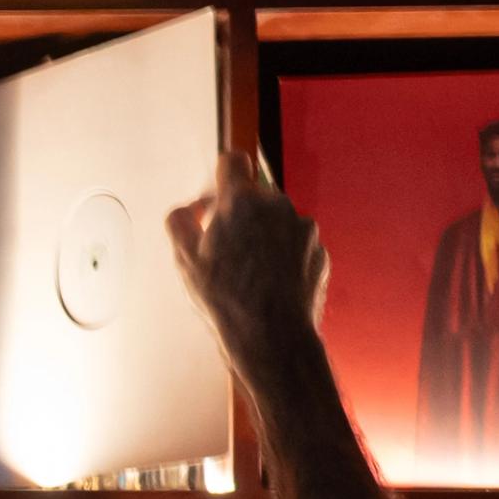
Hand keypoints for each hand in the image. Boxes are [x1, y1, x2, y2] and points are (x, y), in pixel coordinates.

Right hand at [165, 148, 328, 381]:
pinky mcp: (319, 249)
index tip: (217, 196)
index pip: (232, 160)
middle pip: (256, 196)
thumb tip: (188, 210)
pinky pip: (297, 243)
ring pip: (278, 220)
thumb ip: (180, 221)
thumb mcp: (185, 261)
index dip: (221, 176)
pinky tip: (273, 283)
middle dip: (243, 215)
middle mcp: (277, 205)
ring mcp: (302, 227)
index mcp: (240, 202)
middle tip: (229, 250)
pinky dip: (286, 256)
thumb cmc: (228, 300)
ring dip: (265, 236)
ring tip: (252, 274)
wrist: (274, 338)